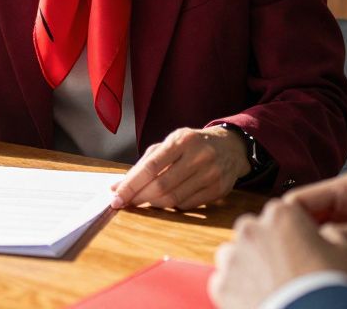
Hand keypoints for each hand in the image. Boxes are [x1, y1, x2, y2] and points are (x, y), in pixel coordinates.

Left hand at [109, 127, 251, 209]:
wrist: (231, 147)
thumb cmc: (192, 145)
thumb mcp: (170, 144)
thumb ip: (144, 164)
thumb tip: (117, 187)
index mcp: (182, 140)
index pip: (150, 167)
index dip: (131, 185)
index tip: (116, 197)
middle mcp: (198, 156)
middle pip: (161, 186)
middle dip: (139, 197)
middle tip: (126, 203)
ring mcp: (211, 173)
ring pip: (174, 199)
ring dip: (153, 204)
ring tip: (144, 201)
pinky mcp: (219, 189)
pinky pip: (187, 205)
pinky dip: (172, 206)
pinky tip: (166, 200)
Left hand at [210, 200, 346, 308]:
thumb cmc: (328, 285)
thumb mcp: (345, 252)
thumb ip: (332, 235)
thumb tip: (326, 234)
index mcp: (281, 214)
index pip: (282, 214)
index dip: (293, 233)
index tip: (302, 250)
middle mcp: (251, 228)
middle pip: (254, 232)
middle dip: (265, 247)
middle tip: (285, 271)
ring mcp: (233, 256)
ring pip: (233, 255)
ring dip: (246, 266)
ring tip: (268, 287)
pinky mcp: (222, 284)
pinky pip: (225, 283)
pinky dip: (237, 291)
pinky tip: (257, 300)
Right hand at [283, 171, 346, 288]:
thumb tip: (315, 241)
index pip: (302, 199)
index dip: (283, 219)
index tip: (269, 239)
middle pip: (305, 222)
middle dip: (292, 240)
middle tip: (278, 262)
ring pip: (317, 243)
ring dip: (309, 257)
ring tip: (295, 274)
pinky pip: (335, 260)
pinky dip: (326, 270)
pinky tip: (319, 282)